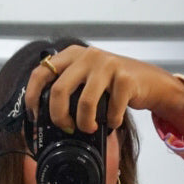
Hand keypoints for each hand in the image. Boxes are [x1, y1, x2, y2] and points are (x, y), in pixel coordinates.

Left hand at [24, 45, 183, 143]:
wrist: (151, 82)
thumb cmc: (114, 85)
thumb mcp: (87, 79)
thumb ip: (68, 88)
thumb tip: (43, 117)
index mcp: (72, 55)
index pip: (40, 72)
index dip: (32, 97)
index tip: (35, 116)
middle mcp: (87, 56)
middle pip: (58, 90)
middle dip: (59, 116)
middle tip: (67, 127)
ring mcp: (107, 65)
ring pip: (84, 103)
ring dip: (85, 123)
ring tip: (90, 128)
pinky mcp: (125, 78)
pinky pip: (111, 110)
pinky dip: (111, 122)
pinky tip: (113, 121)